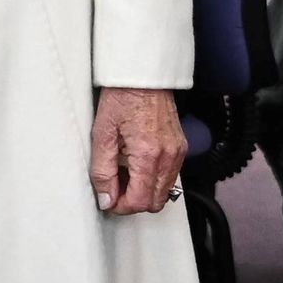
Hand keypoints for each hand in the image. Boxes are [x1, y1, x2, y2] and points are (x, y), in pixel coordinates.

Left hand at [92, 86, 185, 215]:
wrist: (143, 75)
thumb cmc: (122, 96)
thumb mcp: (102, 134)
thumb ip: (102, 171)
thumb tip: (106, 198)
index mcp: (149, 155)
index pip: (140, 201)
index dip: (121, 206)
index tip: (108, 200)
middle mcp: (169, 156)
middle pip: (155, 202)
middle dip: (133, 201)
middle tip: (114, 188)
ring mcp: (178, 152)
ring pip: (164, 192)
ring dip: (144, 191)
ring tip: (124, 174)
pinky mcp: (180, 147)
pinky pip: (170, 176)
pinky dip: (153, 179)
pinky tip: (136, 165)